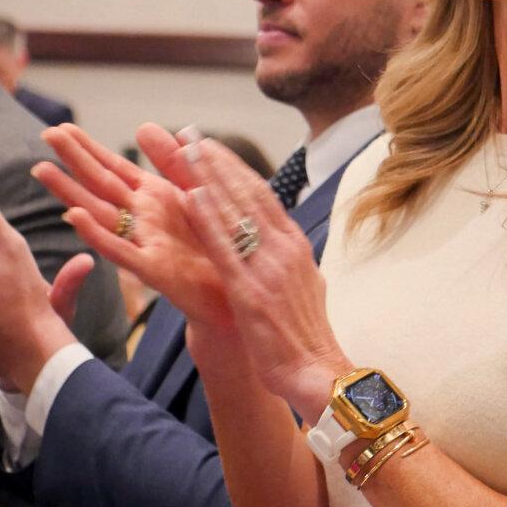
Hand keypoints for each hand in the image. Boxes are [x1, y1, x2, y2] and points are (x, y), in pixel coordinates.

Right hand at [34, 123, 232, 329]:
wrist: (237, 290)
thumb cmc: (218, 245)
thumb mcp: (198, 192)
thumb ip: (175, 161)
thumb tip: (145, 126)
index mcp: (155, 198)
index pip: (115, 168)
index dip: (89, 148)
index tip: (62, 127)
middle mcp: (142, 218)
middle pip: (101, 184)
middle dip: (74, 159)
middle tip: (45, 134)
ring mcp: (144, 243)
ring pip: (99, 213)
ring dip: (70, 191)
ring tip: (42, 169)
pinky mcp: (153, 270)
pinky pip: (120, 250)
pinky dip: (96, 233)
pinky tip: (73, 216)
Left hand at [178, 135, 351, 419]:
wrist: (320, 373)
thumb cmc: (307, 337)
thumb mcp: (305, 286)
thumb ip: (290, 260)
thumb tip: (283, 245)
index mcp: (294, 246)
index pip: (262, 195)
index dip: (234, 168)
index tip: (211, 145)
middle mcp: (284, 248)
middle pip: (246, 193)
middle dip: (217, 161)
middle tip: (190, 133)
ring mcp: (268, 267)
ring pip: (235, 211)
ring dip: (209, 177)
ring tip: (185, 148)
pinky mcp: (250, 291)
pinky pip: (225, 248)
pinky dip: (208, 219)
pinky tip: (191, 196)